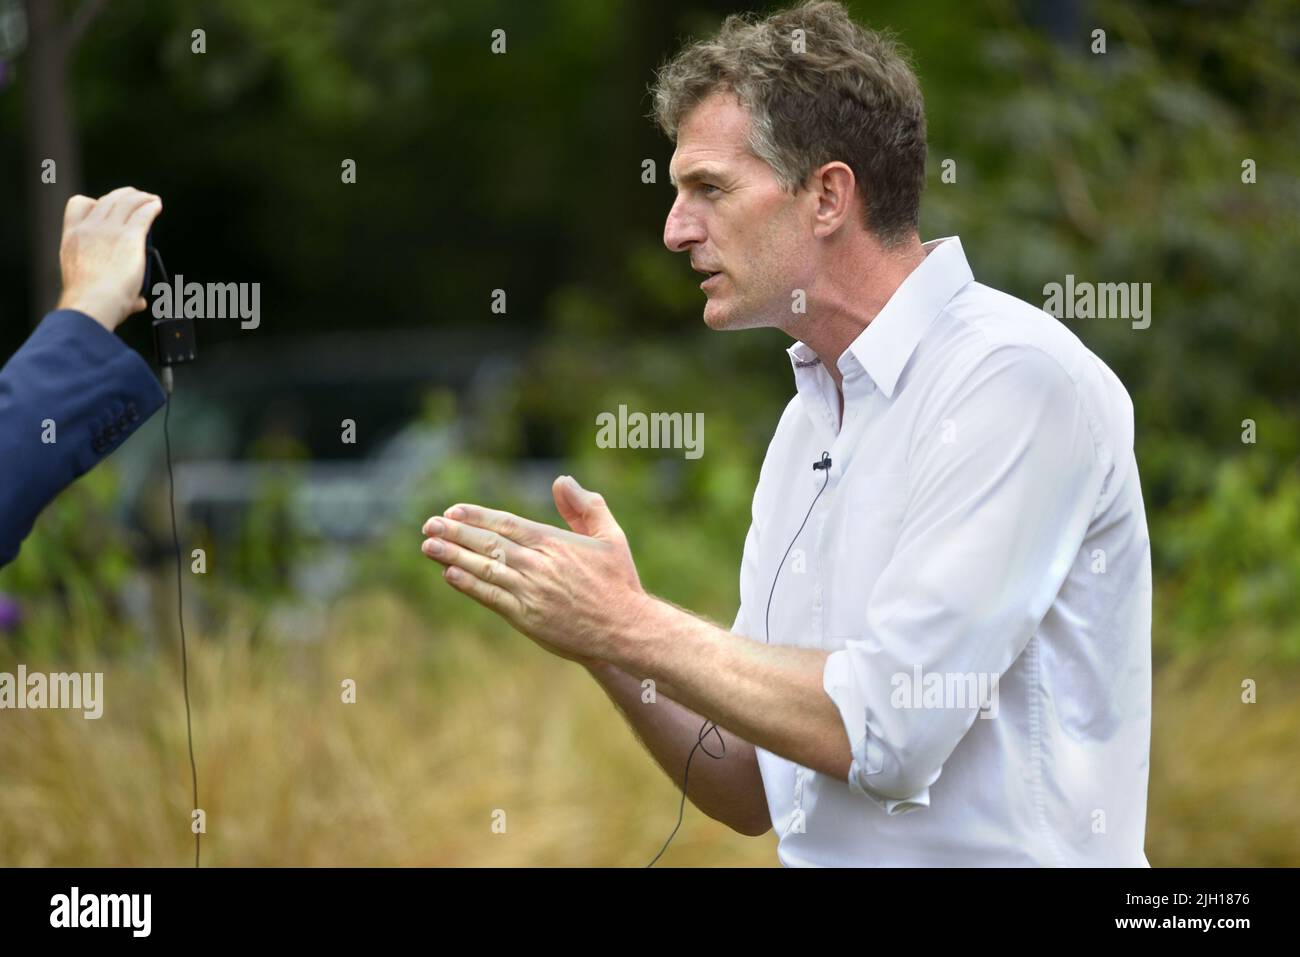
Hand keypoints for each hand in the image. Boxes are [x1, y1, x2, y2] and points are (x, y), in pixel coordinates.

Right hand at [55, 186, 163, 332]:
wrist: (93, 303)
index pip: (78, 204)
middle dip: (123, 196)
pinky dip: (151, 207)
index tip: (105, 206)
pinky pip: (142, 214)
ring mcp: (108, 231)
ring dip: (140, 198)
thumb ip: (114, 289)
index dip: (94, 202)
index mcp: (72, 237)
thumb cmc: (90, 302)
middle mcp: (89, 228)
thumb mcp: (88, 286)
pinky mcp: (129, 237)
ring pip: (126, 202)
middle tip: (136, 198)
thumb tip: (139, 302)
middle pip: (107, 200)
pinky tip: (157, 206)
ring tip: (151, 200)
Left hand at [420, 475, 651, 668]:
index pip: (506, 524)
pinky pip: (491, 597)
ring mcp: (530, 591)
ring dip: (453, 556)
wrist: (627, 628)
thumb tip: (561, 480)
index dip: (477, 516)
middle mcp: (538, 564)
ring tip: (429, 546)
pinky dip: (469, 585)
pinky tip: (449, 574)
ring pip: (484, 568)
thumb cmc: (619, 581)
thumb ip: (586, 506)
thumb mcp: (610, 535)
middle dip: (455, 533)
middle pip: (488, 543)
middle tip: (429, 525)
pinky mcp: (527, 617)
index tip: (453, 511)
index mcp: (554, 542)